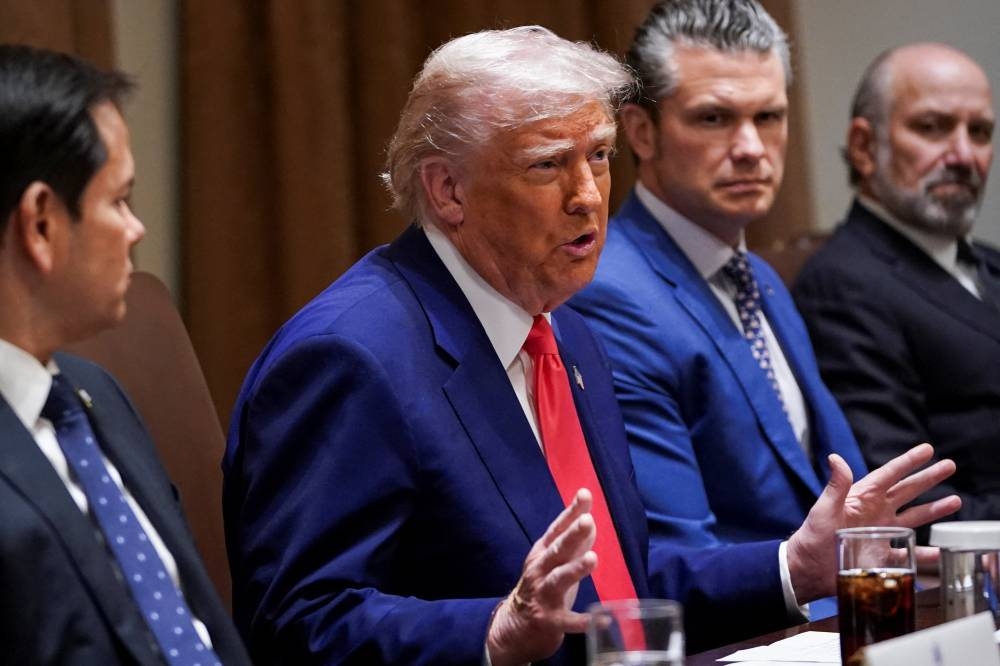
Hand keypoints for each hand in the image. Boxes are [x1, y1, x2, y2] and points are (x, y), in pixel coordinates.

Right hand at [487, 489, 597, 665]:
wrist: (514, 626)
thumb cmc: (542, 587)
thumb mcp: (555, 561)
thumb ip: (573, 542)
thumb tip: (590, 519)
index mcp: (543, 553)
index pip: (558, 529)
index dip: (571, 512)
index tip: (585, 494)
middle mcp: (540, 571)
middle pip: (557, 550)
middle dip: (572, 535)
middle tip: (587, 521)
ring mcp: (543, 596)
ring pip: (558, 580)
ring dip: (575, 569)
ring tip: (592, 558)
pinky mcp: (549, 621)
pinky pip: (568, 621)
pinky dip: (584, 621)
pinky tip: (602, 620)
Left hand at [787, 443, 960, 601]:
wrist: (808, 570)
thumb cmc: (811, 537)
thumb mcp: (823, 509)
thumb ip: (835, 486)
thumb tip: (835, 457)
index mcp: (861, 498)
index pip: (889, 475)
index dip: (908, 462)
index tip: (926, 450)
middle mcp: (875, 513)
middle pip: (908, 491)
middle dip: (929, 478)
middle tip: (949, 466)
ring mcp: (881, 533)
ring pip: (914, 517)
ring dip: (935, 509)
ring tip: (955, 500)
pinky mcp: (882, 556)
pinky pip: (910, 553)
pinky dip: (926, 553)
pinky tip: (942, 551)